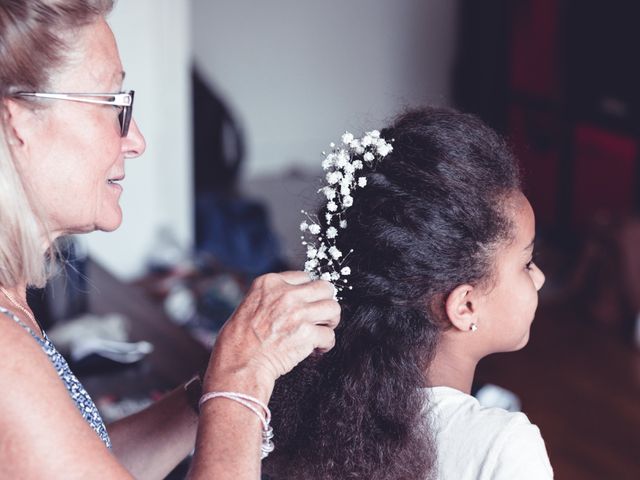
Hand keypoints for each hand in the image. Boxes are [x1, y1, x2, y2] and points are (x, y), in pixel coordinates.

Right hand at [203, 271, 339, 398]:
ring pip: (333, 308)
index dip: (308, 292)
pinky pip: (329, 335)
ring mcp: (298, 313)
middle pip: (324, 287)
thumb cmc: (239, 341)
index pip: (304, 276)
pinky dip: (325, 344)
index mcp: (269, 283)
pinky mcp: (307, 334)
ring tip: (321, 331)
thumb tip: (294, 299)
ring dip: (329, 321)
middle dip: (324, 302)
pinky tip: (316, 349)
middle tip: (321, 316)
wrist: (239, 365)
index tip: (307, 303)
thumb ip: (272, 297)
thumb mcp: (249, 305)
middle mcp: (286, 294)